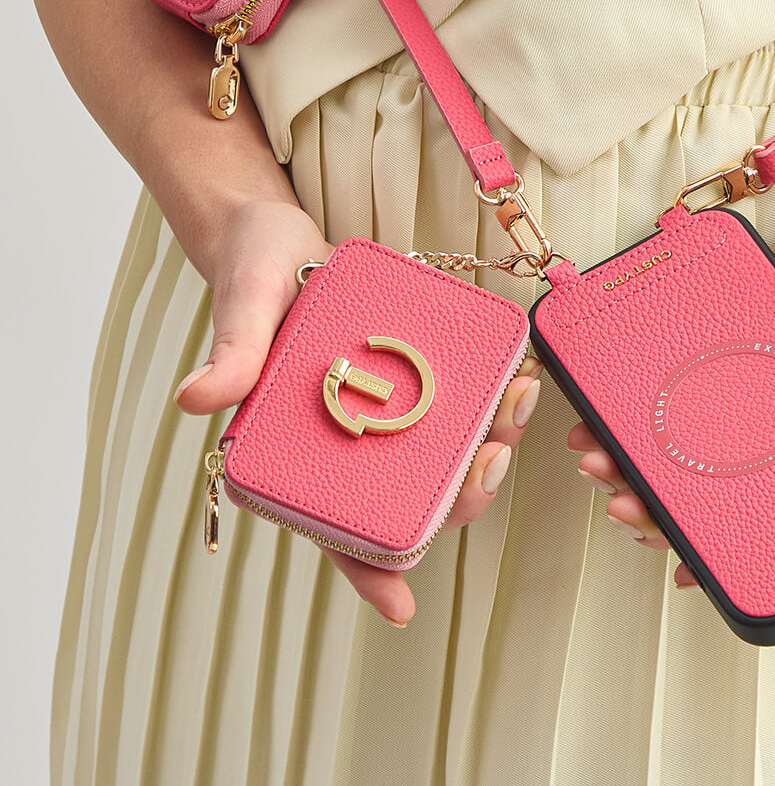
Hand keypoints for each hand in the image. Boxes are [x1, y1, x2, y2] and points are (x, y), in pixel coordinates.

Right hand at [173, 197, 542, 624]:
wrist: (281, 229)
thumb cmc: (253, 273)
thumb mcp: (245, 306)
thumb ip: (233, 352)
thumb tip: (195, 401)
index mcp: (298, 449)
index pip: (331, 526)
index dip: (367, 570)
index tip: (403, 608)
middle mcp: (347, 439)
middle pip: (409, 497)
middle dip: (459, 494)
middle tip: (490, 459)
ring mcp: (386, 406)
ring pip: (444, 452)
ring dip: (488, 445)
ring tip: (517, 407)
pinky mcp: (415, 369)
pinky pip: (458, 397)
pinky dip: (490, 396)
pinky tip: (516, 378)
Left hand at [568, 180, 774, 588]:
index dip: (742, 548)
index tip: (694, 568)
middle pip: (725, 489)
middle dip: (670, 508)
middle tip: (626, 509)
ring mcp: (752, 401)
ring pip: (689, 450)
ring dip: (643, 465)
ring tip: (599, 464)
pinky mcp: (722, 362)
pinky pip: (674, 395)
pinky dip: (638, 409)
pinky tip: (605, 414)